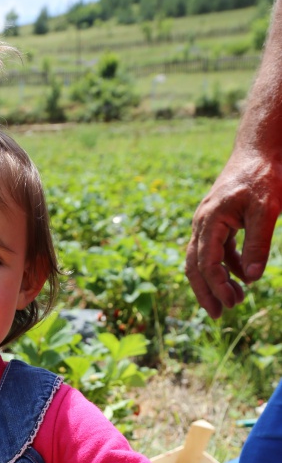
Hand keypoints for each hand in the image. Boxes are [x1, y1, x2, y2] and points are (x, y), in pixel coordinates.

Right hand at [185, 146, 281, 318]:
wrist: (260, 146)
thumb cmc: (264, 174)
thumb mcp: (267, 209)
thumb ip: (258, 244)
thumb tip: (252, 279)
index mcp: (211, 219)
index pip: (206, 262)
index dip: (217, 286)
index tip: (231, 303)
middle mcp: (203, 222)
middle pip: (194, 266)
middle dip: (206, 292)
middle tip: (220, 315)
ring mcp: (207, 222)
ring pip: (202, 260)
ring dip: (216, 282)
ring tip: (236, 301)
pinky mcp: (218, 221)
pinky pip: (216, 250)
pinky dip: (227, 267)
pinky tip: (243, 278)